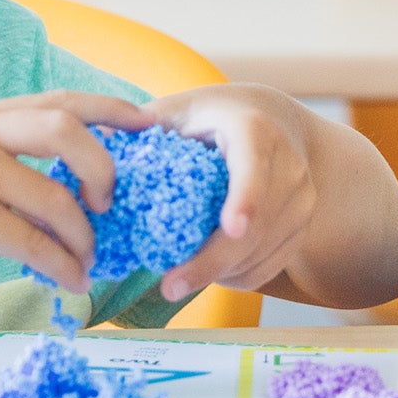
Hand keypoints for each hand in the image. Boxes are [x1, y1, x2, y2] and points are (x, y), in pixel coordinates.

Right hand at [0, 90, 155, 296]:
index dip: (112, 110)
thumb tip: (74, 185)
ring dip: (85, 236)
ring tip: (88, 259)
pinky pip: (34, 242)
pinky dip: (62, 265)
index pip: (61, 101)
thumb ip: (6, 160)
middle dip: (106, 168)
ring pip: (58, 197)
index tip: (150, 124)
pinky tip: (69, 281)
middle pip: (68, 129)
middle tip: (111, 204)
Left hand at [143, 86, 320, 303]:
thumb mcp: (183, 110)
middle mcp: (289, 167)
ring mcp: (302, 202)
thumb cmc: (217, 118)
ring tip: (178, 275)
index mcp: (255, 130)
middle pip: (255, 227)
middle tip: (169, 286)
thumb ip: (146, 125)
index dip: (246, 198)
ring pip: (259, 254)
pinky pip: (266, 269)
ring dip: (217, 273)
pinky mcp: (301, 230)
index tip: (230, 226)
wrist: (279, 125)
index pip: (255, 167)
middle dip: (212, 262)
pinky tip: (208, 269)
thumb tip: (95, 146)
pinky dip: (234, 277)